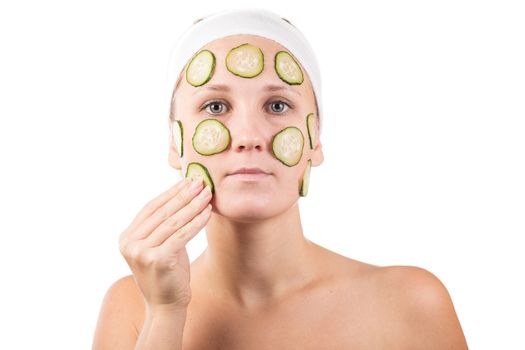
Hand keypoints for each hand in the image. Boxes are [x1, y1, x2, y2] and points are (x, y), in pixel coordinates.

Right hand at [118, 177, 211, 312]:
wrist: (166, 306)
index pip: (151, 207)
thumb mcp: (160, 245)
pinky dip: (196, 222)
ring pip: (173, 222)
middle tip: (201, 182)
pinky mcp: (157, 260)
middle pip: (162, 212)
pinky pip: (182, 235)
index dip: (171, 192)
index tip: (188, 180)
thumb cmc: (167, 273)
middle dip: (184, 195)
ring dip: (193, 205)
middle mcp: (130, 243)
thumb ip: (163, 224)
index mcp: (127, 237)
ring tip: (207, 194)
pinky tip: (207, 213)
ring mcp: (141, 252)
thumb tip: (183, 194)